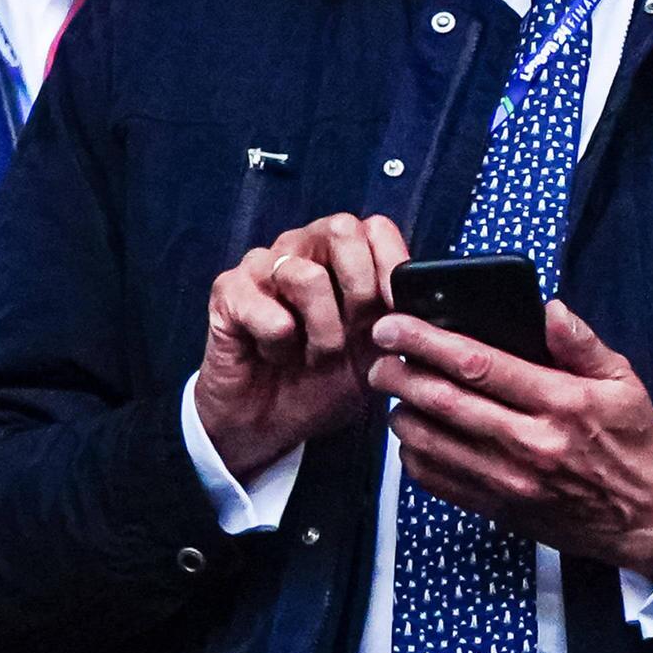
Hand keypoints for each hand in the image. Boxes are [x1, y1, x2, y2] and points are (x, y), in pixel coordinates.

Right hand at [197, 214, 410, 481]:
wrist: (270, 424)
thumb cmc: (321, 382)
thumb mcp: (375, 353)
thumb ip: (398, 318)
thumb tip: (424, 296)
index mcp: (341, 257)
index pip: (375, 228)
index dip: (392, 266)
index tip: (398, 312)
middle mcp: (302, 250)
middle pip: (342, 229)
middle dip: (360, 291)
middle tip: (354, 335)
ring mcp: (262, 266)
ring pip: (308, 276)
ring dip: (322, 332)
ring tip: (313, 356)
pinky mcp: (228, 291)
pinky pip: (270, 313)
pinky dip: (280, 346)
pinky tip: (274, 354)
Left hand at [370, 298, 652, 576]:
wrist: (650, 520)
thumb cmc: (635, 445)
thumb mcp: (624, 383)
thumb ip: (582, 344)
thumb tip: (549, 309)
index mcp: (560, 404)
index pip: (479, 363)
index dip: (428, 341)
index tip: (396, 324)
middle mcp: (530, 444)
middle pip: (445, 402)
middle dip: (401, 374)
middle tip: (378, 356)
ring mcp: (511, 481)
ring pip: (433, 443)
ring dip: (403, 414)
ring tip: (394, 393)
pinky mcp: (500, 508)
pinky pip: (440, 482)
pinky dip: (415, 456)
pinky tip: (414, 435)